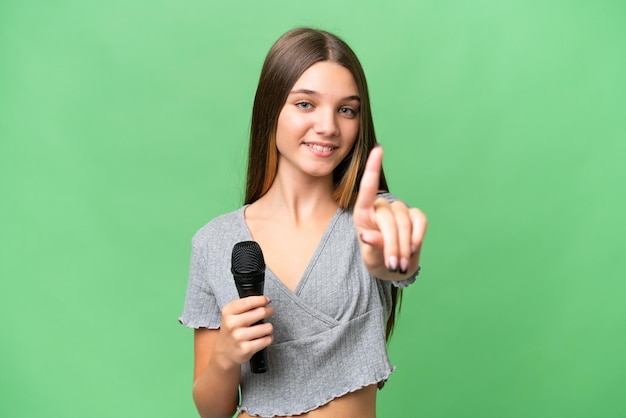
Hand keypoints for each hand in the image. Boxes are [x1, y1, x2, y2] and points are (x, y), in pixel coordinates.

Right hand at [213, 296, 273, 368]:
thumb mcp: (231, 315)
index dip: (261, 300)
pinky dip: (268, 338)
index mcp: (228, 312)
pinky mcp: (246, 349)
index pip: (249, 302)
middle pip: (261, 312)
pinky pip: (267, 339)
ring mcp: (239, 337)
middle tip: (269, 312)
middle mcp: (232, 324)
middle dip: (269, 311)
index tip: (266, 300)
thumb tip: (265, 300)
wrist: (224, 353)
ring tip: (264, 329)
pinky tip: (262, 338)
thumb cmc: (231, 331)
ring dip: (269, 327)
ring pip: (267, 327)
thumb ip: (244, 306)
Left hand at [353, 146, 426, 278]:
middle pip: (389, 219)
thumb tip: (367, 236)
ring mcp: (399, 209)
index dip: (373, 168)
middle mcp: (381, 207)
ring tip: (400, 264)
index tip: (379, 149)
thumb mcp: (369, 258)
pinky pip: (420, 222)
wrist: (394, 268)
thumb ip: (370, 247)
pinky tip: (413, 248)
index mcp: (363, 213)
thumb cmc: (376, 259)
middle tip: (394, 265)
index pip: (367, 188)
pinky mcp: (415, 216)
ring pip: (405, 222)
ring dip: (404, 245)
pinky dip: (417, 237)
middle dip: (392, 245)